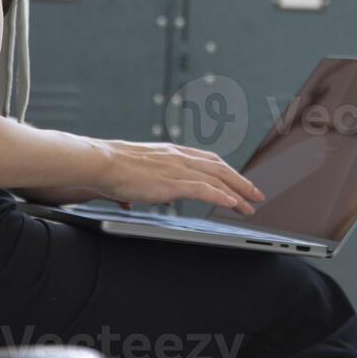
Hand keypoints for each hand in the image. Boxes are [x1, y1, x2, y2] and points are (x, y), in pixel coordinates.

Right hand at [94, 140, 264, 213]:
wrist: (100, 162)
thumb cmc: (110, 168)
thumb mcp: (131, 175)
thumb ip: (140, 186)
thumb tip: (137, 200)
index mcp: (171, 152)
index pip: (208, 160)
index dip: (226, 171)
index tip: (238, 180)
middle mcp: (179, 156)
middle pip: (219, 168)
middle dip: (241, 182)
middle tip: (256, 194)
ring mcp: (177, 168)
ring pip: (217, 179)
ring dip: (238, 192)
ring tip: (251, 205)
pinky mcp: (172, 182)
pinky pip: (204, 190)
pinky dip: (221, 196)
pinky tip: (233, 204)